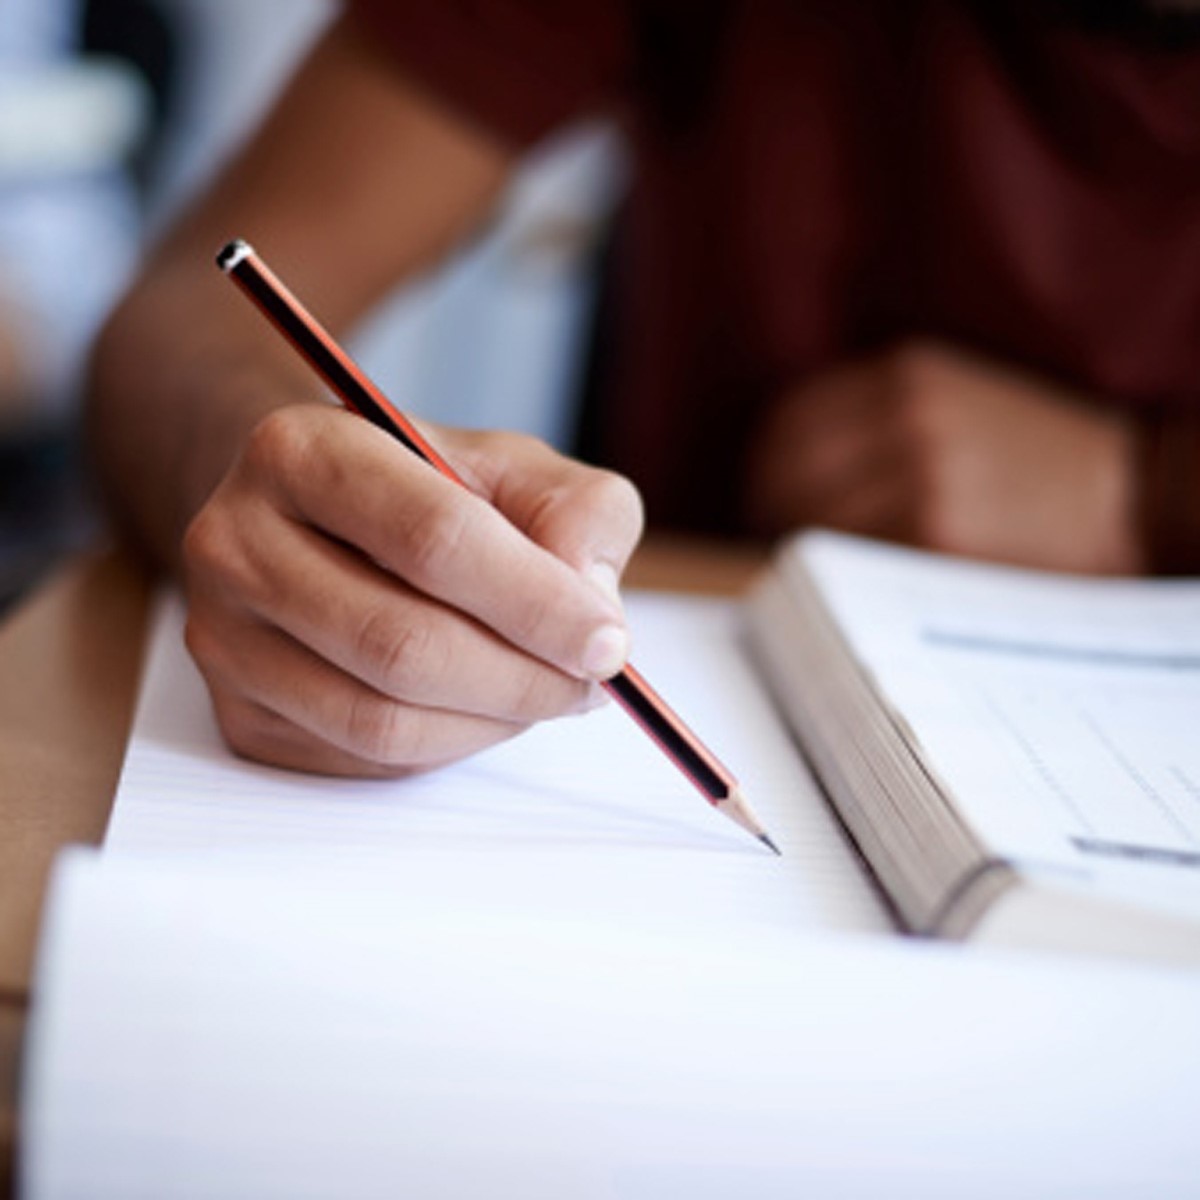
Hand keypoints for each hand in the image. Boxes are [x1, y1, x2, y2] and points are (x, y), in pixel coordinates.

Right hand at [181, 404, 642, 775]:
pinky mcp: (239, 713)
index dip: (535, 603)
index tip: (609, 643)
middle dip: (523, 677)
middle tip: (592, 682)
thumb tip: (591, 604)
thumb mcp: (514, 467)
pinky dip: (449, 744)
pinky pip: (365, 758)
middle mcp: (236, 540)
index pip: (432, 539)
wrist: (319, 519)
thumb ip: (577, 511)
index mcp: (303, 451)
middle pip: (402, 643)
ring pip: (381, 719)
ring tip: (546, 691)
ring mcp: (225, 637)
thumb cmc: (426, 490)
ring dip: (492, 721)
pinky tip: (481, 705)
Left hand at [745, 341, 1142, 573]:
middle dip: (771, 511)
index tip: (767, 498)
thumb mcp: (957, 400)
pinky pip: (851, 555)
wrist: (1131, 494)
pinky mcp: (936, 531)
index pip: (785, 421)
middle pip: (783, 471)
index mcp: (905, 373)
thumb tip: (788, 470)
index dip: (766, 468)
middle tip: (781, 542)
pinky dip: (838, 573)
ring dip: (799, 547)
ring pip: (809, 518)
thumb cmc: (1038, 459)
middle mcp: (905, 414)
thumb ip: (877, 418)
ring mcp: (920, 472)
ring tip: (817, 567)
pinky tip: (853, 582)